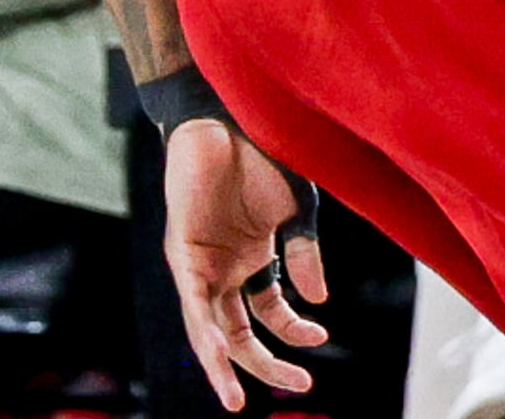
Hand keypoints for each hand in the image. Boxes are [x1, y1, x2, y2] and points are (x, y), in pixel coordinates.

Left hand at [160, 119, 331, 411]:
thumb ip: (305, 253)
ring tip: (236, 401)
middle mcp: (224, 268)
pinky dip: (203, 330)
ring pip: (208, 329)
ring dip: (221, 366)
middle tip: (300, 387)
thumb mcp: (297, 210)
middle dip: (267, 365)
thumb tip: (319, 301)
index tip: (322, 337)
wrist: (230, 114)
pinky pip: (192, 303)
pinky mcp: (182, 253)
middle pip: (240, 333)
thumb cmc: (264, 153)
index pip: (271, 313)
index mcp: (253, 259)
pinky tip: (216, 354)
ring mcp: (201, 263)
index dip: (296, 331)